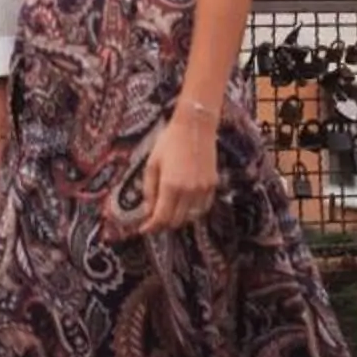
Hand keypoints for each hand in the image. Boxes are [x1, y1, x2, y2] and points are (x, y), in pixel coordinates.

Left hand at [136, 105, 218, 233]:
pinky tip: (184, 205)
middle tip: (154, 219)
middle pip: (176, 221)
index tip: (144, 230)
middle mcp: (188, 191)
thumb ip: (149, 190)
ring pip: (190, 217)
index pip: (161, 217)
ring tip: (169, 211)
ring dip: (178, 218)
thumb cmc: (169, 141)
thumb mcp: (152, 163)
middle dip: (163, 223)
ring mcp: (203, 189)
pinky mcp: (212, 185)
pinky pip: (203, 208)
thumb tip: (148, 211)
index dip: (151, 227)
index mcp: (170, 185)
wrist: (195, 126)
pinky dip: (193, 211)